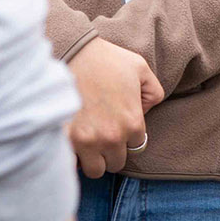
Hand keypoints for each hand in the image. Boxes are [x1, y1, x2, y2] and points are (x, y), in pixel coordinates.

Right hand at [66, 38, 164, 177]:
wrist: (71, 50)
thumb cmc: (105, 58)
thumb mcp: (140, 68)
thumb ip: (153, 92)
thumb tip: (146, 110)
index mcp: (133, 123)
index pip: (137, 146)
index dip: (127, 134)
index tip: (116, 123)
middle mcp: (112, 137)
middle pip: (116, 163)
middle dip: (110, 151)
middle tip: (100, 133)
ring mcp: (88, 141)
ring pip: (95, 170)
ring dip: (92, 159)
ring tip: (86, 142)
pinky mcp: (66, 140)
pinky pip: (72, 166)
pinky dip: (72, 160)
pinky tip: (70, 145)